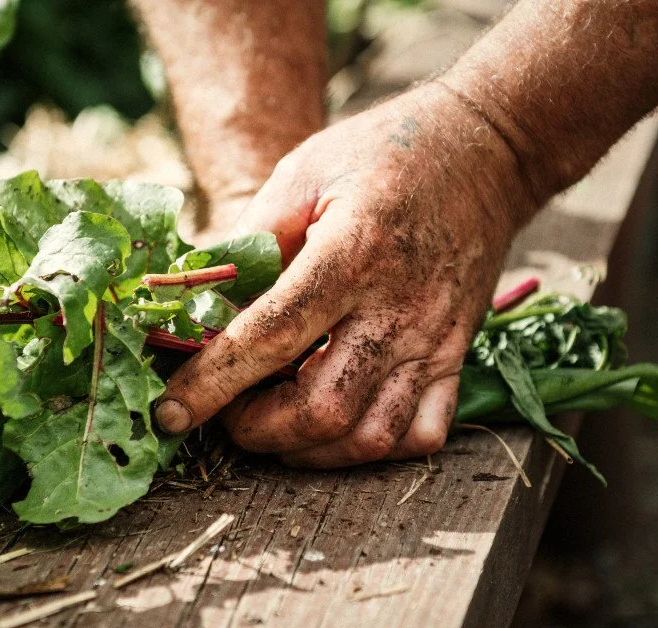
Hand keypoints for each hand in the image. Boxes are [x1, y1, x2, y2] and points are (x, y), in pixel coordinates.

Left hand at [155, 82, 535, 467]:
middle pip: (322, 408)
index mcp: (352, 252)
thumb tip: (195, 307)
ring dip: (306, 449)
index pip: (270, 337)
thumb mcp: (303, 173)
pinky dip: (369, 447)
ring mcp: (437, 339)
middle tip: (227, 411)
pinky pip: (422, 435)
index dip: (211, 383)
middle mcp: (400, 307)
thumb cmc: (383, 154)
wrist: (488, 149)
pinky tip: (334, 424)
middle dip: (256, 429)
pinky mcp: (459, 355)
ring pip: (369, 437)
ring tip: (271, 422)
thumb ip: (249, 242)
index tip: (169, 412)